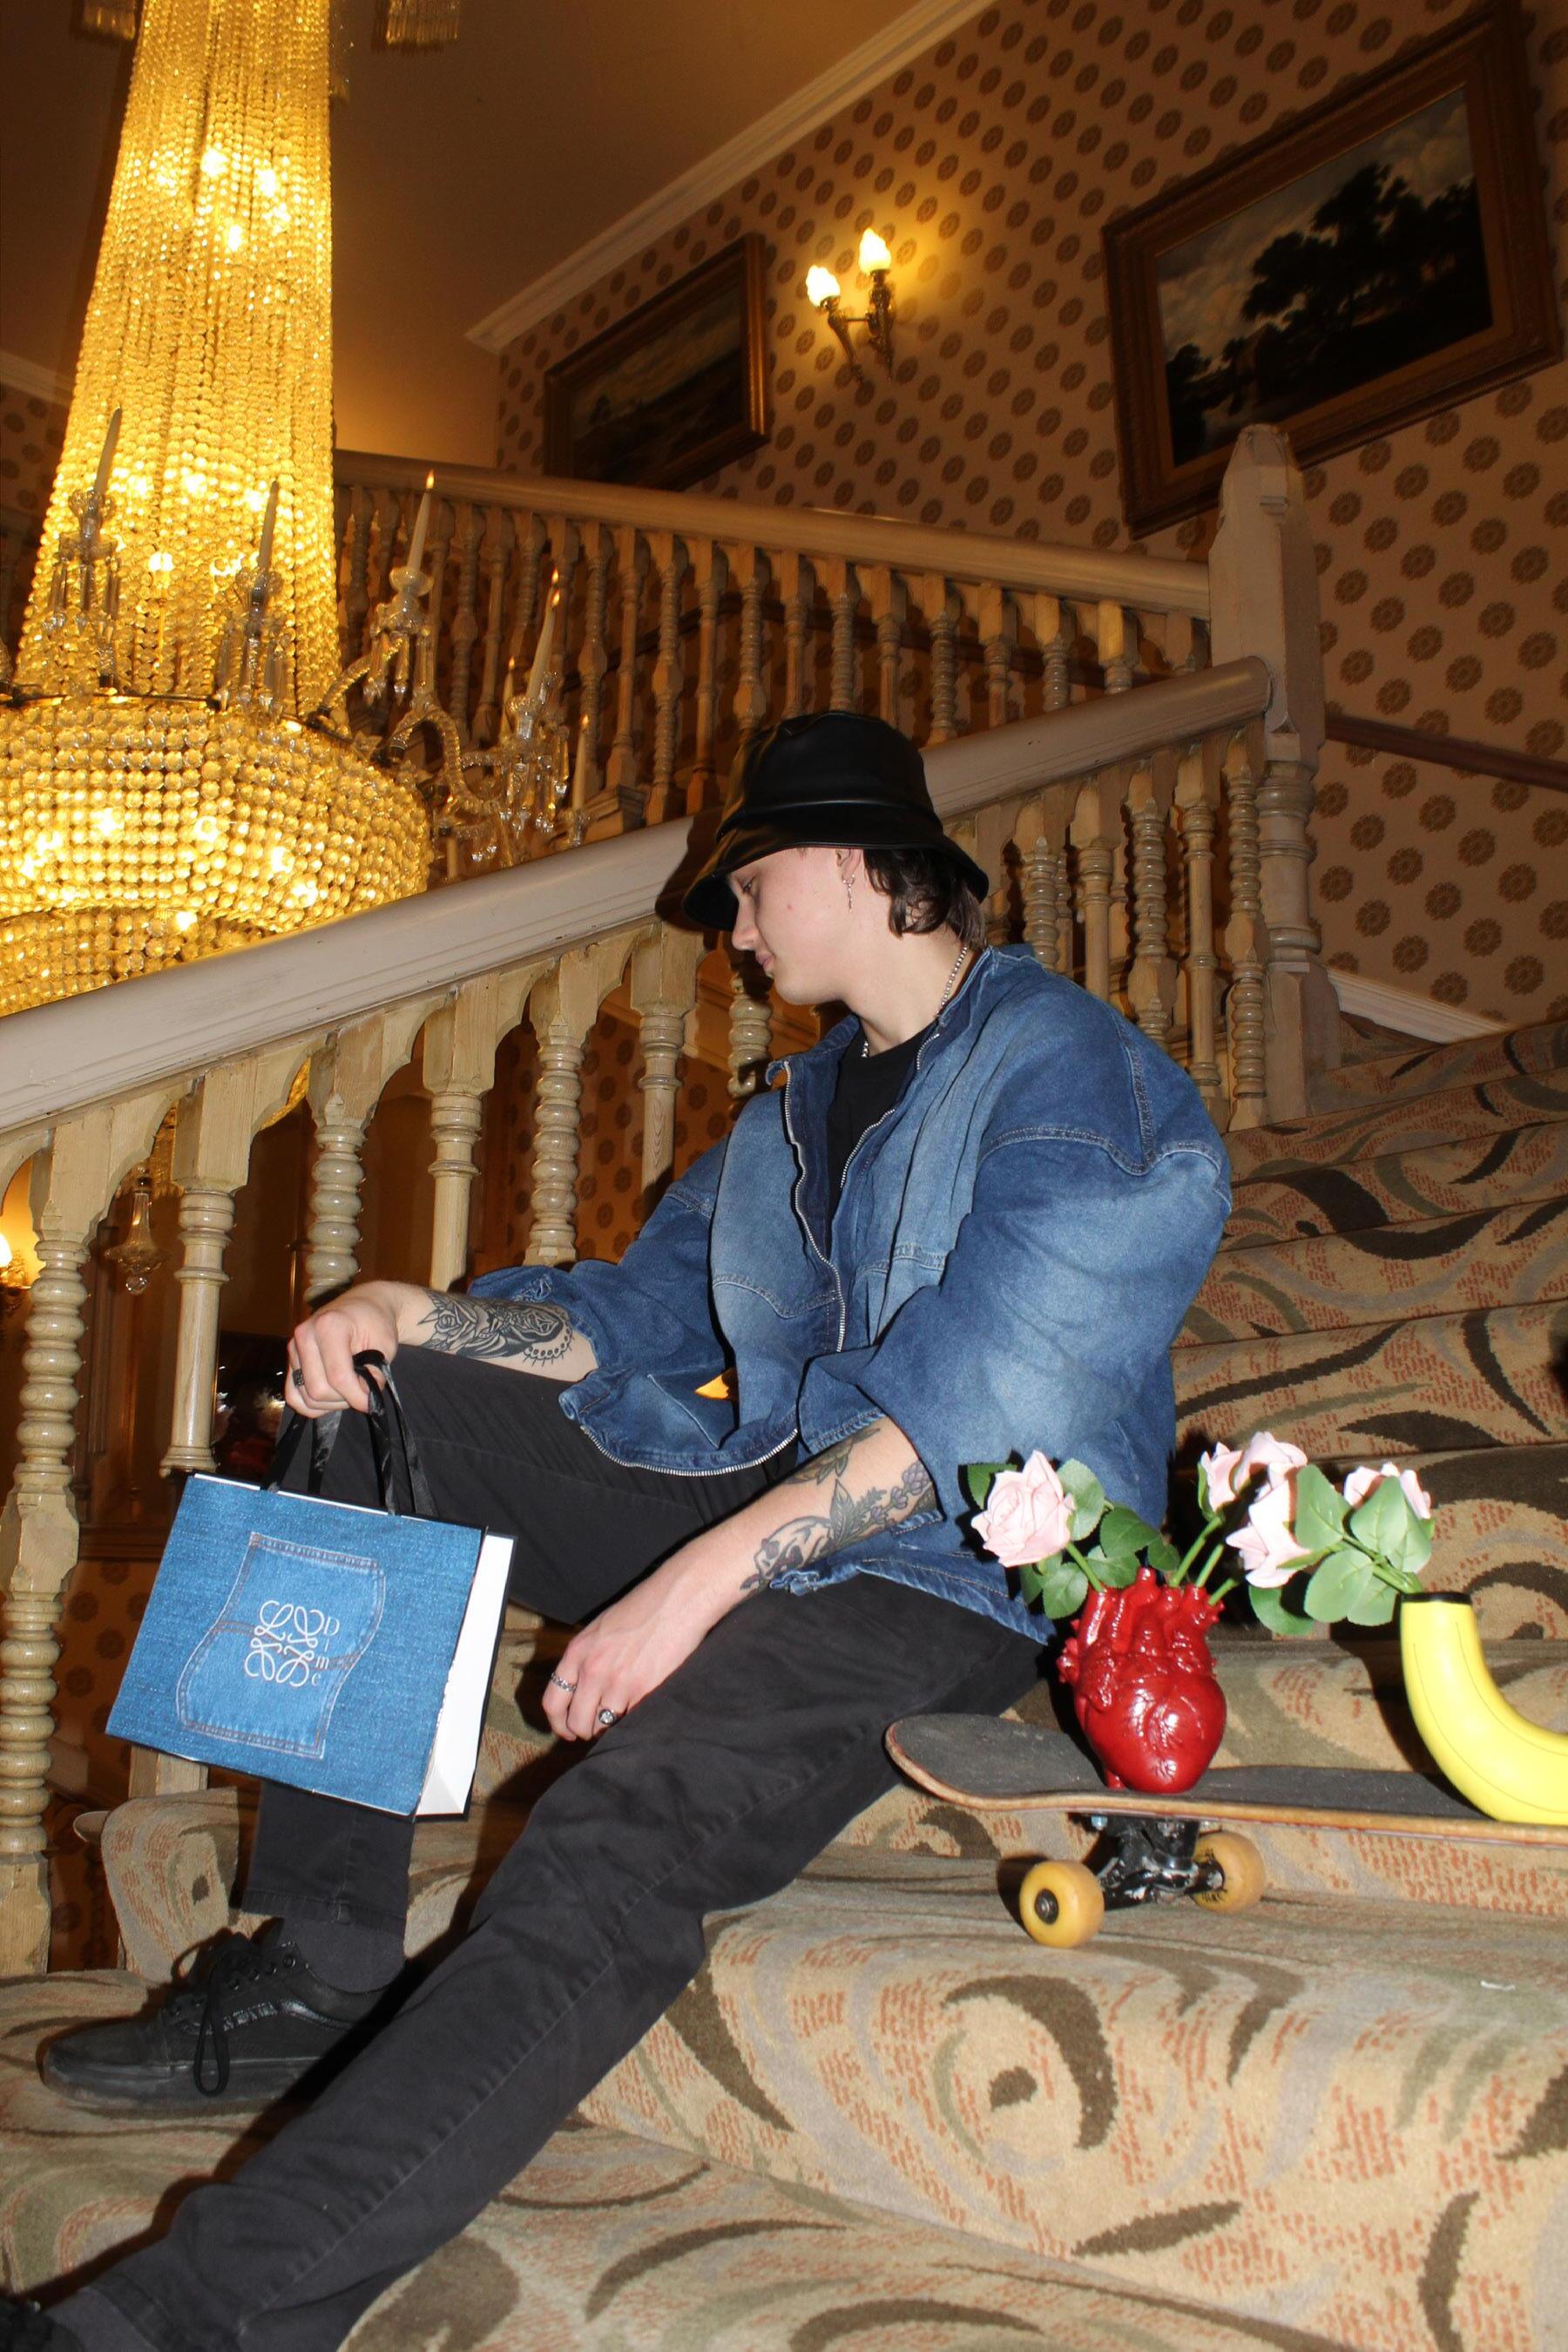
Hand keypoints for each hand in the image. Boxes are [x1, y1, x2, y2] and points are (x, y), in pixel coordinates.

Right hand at [286, 1284, 400, 1416]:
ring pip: (306, 1397)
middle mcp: (305, 1335)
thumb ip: (376, 1373)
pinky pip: (293, 1396)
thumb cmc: (375, 1323)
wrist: (363, 1306)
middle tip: (361, 1391)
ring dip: (330, 1403)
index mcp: (329, 1326)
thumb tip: (364, 1398)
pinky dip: (313, 1404)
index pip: (338, 1376)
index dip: (356, 1396)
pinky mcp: (290, 1361)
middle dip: (344, 1399)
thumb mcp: (385, 1345)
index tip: (371, 1401)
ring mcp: (293, 1348)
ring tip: (349, 1389)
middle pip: (318, 1390)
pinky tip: (332, 1395)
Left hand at [543, 1550, 726, 1742]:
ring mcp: (618, 1683)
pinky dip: (634, 1722)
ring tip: (622, 1718)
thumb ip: (586, 1657)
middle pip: (577, 1722)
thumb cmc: (643, 1608)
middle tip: (598, 1729)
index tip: (568, 1731)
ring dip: (611, 1728)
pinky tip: (641, 1709)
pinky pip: (631, 1722)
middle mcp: (593, 1670)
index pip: (553, 1702)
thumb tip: (582, 1690)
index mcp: (578, 1652)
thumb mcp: (601, 1628)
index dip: (559, 1724)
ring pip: (603, 1728)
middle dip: (586, 1731)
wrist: (678, 1599)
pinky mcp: (644, 1691)